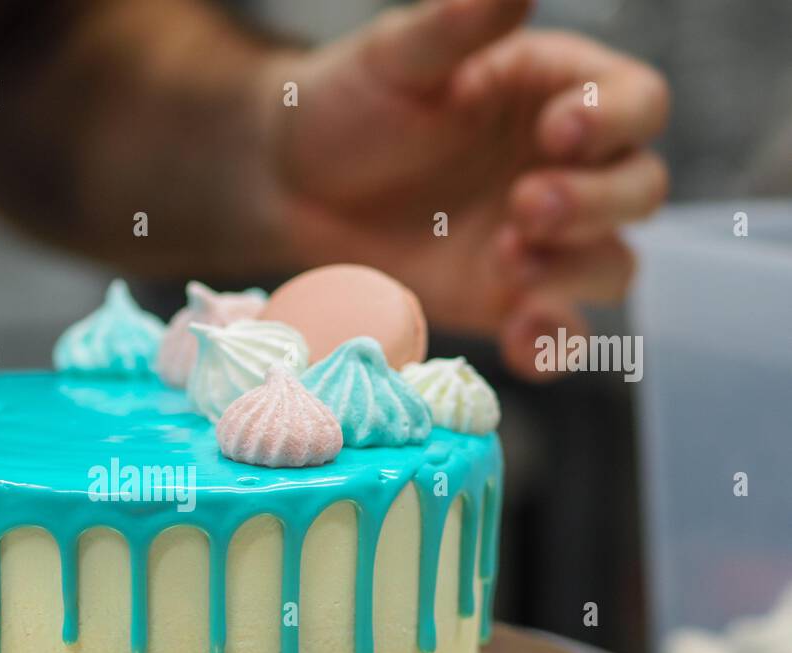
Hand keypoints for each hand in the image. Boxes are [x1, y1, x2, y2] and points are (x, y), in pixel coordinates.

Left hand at [265, 0, 669, 375]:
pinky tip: (523, 344)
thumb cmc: (352, 104)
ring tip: (506, 262)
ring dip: (574, 271)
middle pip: (638, 190)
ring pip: (610, 264)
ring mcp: (541, 242)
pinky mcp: (504, 302)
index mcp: (559, 93)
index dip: (613, 117)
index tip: (556, 132)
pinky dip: (551, 344)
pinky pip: (555, 332)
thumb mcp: (396, 57)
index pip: (633, 102)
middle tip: (526, 206)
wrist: (290, 182)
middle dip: (595, 202)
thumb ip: (456, 26)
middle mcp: (568, 169)